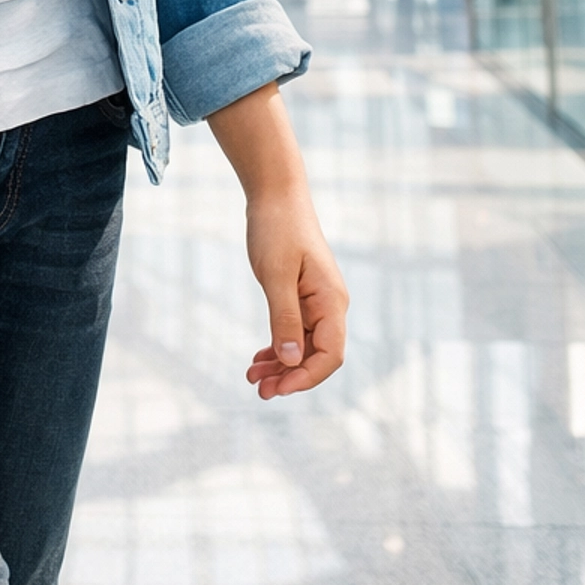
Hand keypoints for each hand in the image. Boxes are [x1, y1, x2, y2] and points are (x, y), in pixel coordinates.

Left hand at [242, 197, 347, 399]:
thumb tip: (290, 360)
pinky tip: (259, 360)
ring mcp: (315, 302)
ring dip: (280, 366)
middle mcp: (329, 305)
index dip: (306, 377)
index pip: (330, 355)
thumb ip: (284, 317)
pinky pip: (293, 332)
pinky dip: (277, 348)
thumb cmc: (277, 228)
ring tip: (253, 379)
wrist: (275, 194)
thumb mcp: (276, 274)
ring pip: (302, 346)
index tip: (278, 388)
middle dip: (289, 377)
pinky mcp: (300, 296)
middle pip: (316, 356)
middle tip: (259, 390)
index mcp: (331, 301)